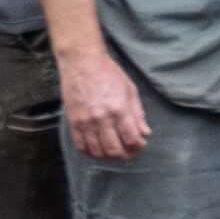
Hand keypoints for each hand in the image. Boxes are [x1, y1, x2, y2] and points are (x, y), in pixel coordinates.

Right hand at [60, 41, 151, 162]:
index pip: (131, 139)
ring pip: (98, 152)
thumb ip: (138, 113)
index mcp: (119, 109)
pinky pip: (81, 146)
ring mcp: (86, 122)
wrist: (82, 62)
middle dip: (125, 155)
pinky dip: (90, 153)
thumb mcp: (129, 89)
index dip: (138, 146)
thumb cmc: (108, 72)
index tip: (140, 144)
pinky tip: (97, 149)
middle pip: (115, 150)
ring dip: (108, 156)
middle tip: (128, 151)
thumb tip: (145, 133)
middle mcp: (102, 118)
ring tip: (113, 150)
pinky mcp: (74, 122)